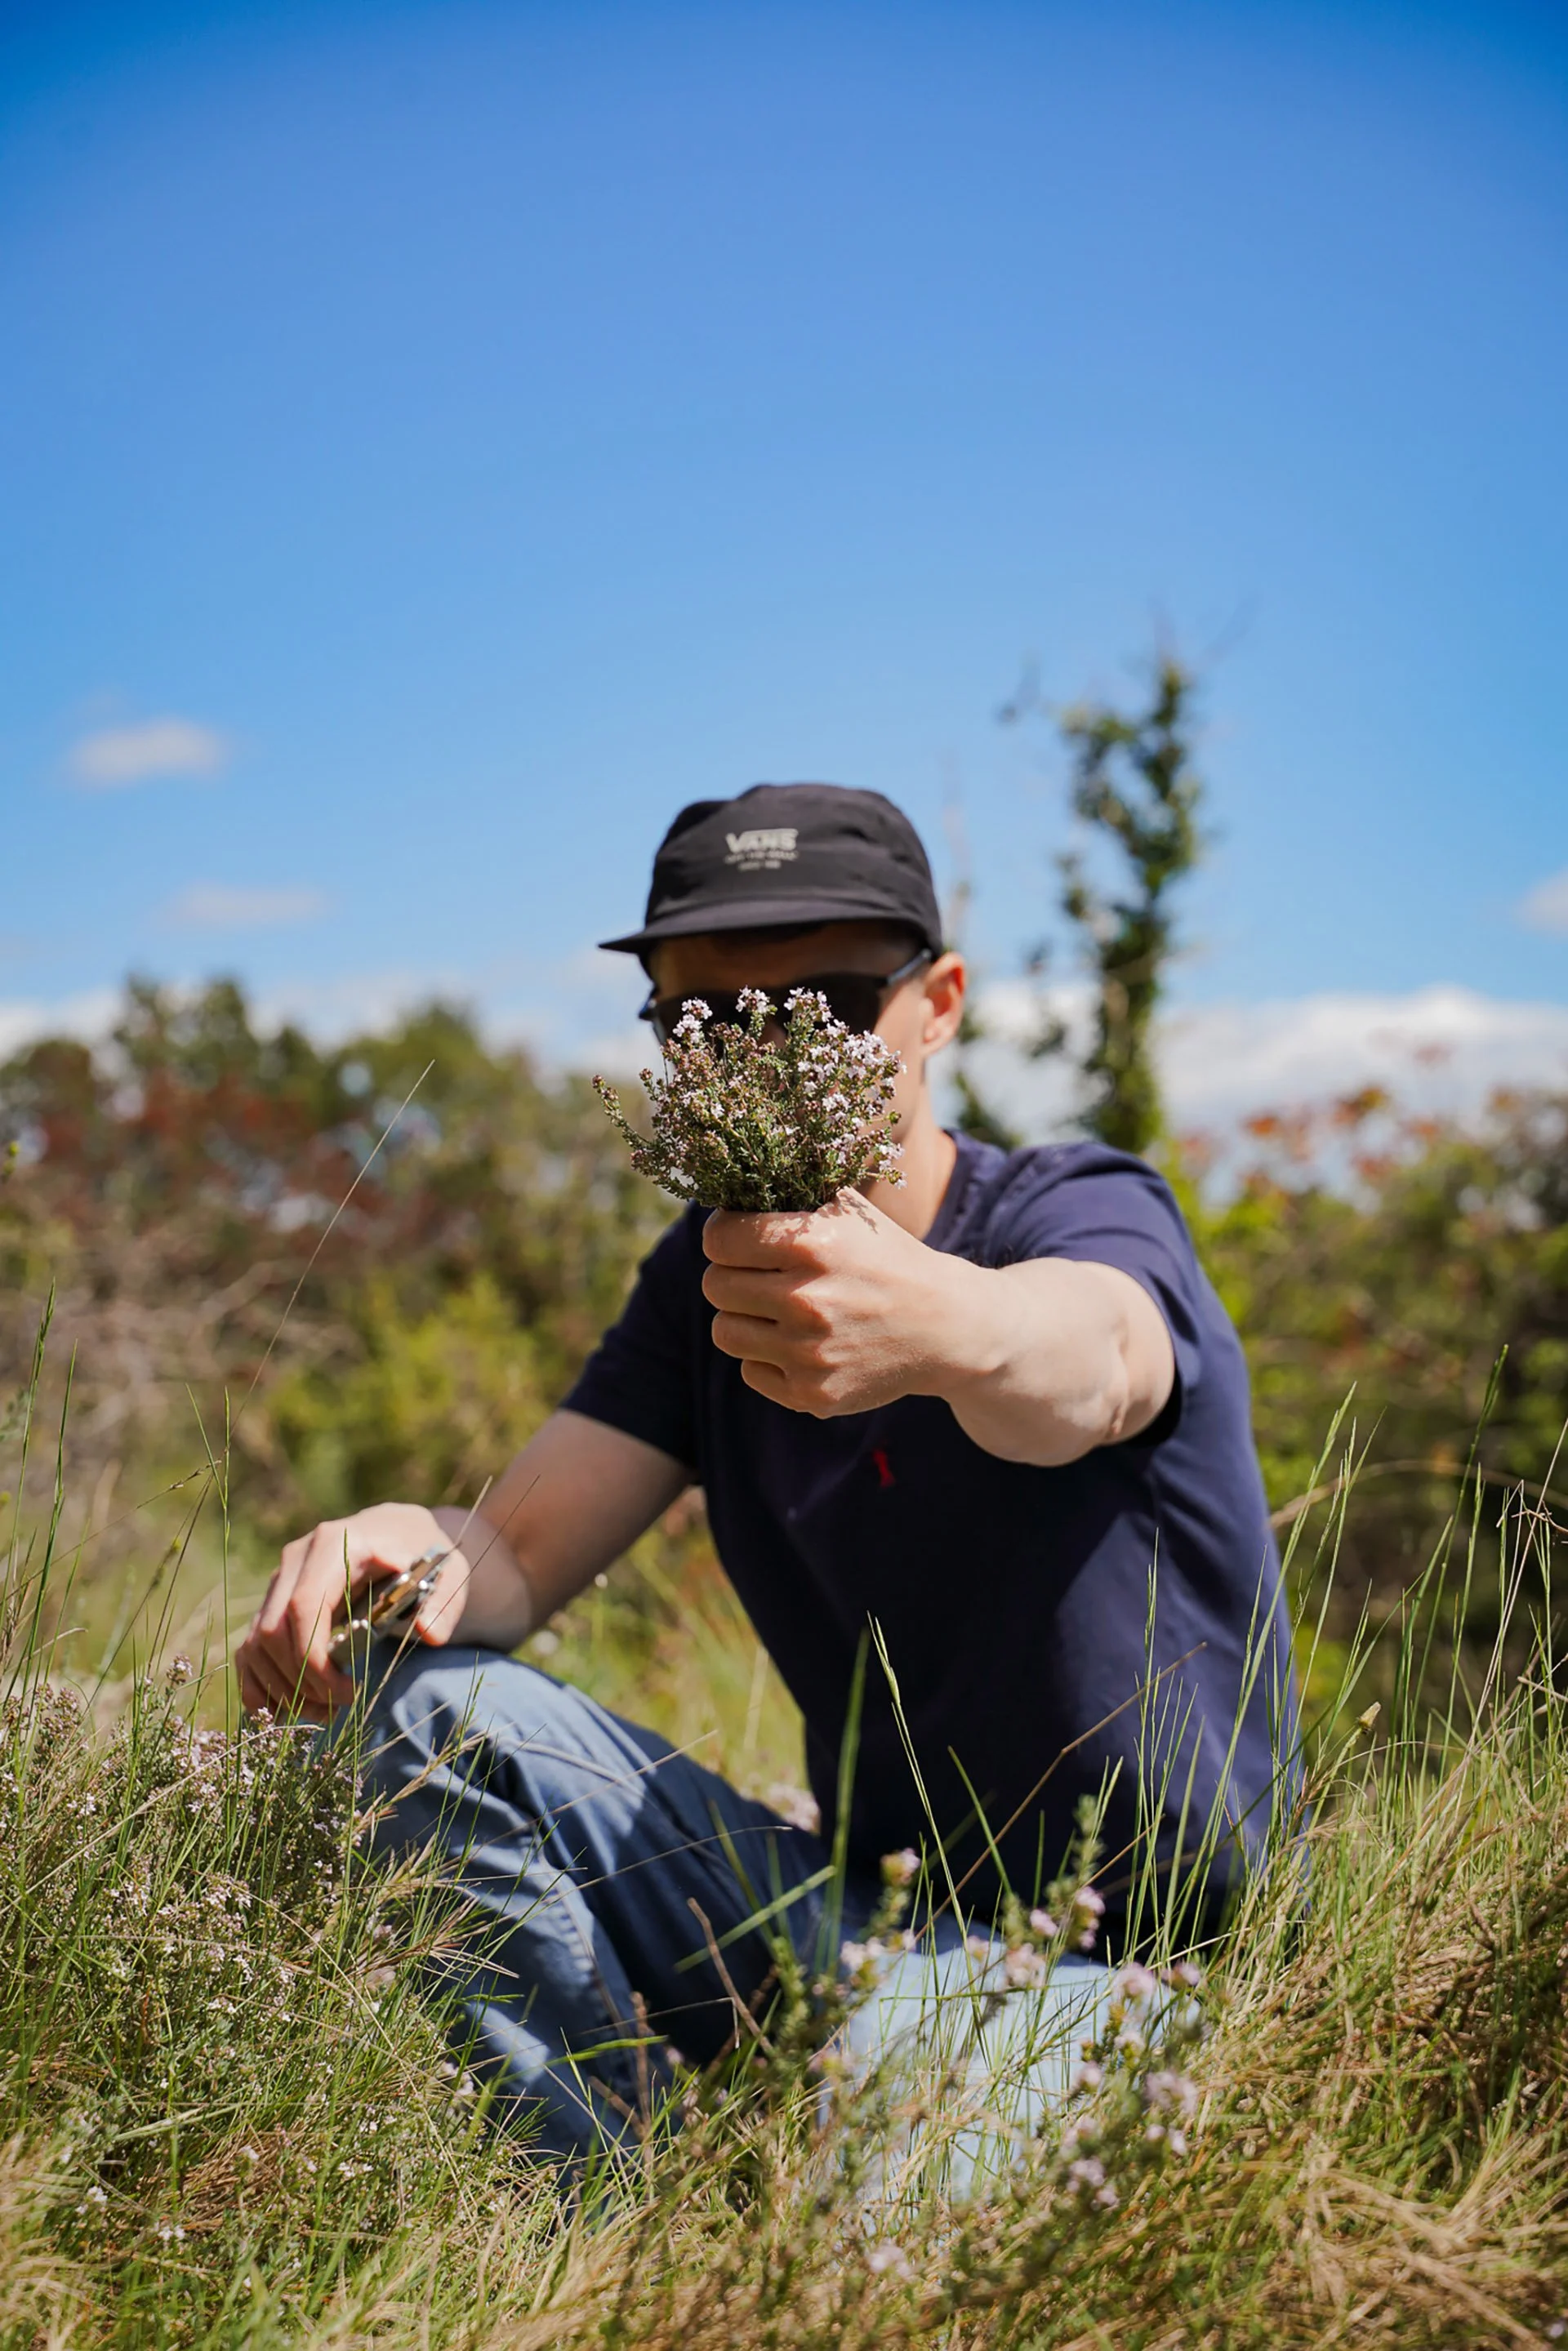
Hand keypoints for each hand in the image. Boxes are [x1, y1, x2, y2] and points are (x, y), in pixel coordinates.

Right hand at [235, 1501, 472, 1721]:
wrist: (399, 1533)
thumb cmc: (423, 1555)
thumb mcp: (445, 1574)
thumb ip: (442, 1604)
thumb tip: (430, 1634)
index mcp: (334, 1544)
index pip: (302, 1607)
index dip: (315, 1659)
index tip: (349, 1693)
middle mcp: (296, 1558)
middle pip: (272, 1631)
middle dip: (300, 1680)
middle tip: (338, 1709)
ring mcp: (279, 1579)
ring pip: (256, 1644)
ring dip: (282, 1687)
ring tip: (324, 1711)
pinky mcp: (272, 1601)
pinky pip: (249, 1649)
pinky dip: (262, 1684)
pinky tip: (292, 1707)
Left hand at [701, 1190, 966, 1415]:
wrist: (945, 1326)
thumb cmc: (886, 1259)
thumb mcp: (849, 1211)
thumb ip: (789, 1194)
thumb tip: (728, 1184)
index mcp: (814, 1245)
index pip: (719, 1239)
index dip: (724, 1236)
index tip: (738, 1239)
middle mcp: (808, 1300)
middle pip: (715, 1286)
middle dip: (733, 1277)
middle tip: (760, 1276)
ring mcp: (809, 1353)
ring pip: (725, 1332)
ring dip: (745, 1318)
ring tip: (777, 1310)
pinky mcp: (813, 1394)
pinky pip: (750, 1371)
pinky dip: (768, 1358)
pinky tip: (801, 1343)